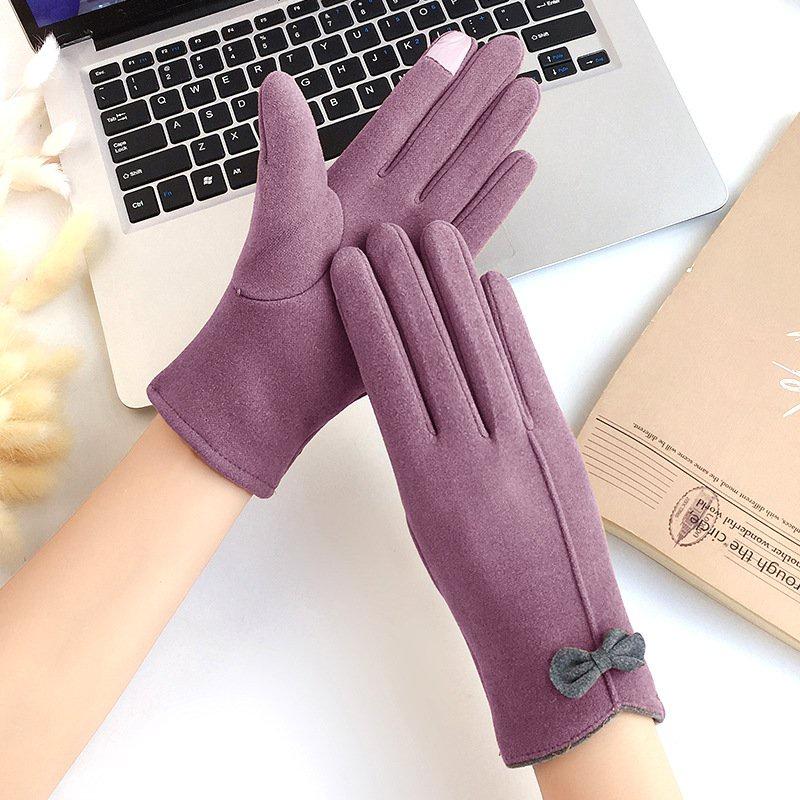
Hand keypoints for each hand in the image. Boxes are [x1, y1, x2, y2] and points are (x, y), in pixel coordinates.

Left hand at [148, 32, 538, 496]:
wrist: (281, 371)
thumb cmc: (268, 300)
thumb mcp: (279, 219)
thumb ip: (288, 153)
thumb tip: (276, 80)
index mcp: (346, 187)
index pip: (398, 122)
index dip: (430, 82)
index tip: (460, 41)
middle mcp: (384, 209)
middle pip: (442, 141)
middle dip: (478, 95)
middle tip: (513, 52)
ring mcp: (409, 243)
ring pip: (463, 178)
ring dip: (497, 138)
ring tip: (528, 95)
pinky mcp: (428, 278)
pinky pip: (470, 231)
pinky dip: (497, 200)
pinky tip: (521, 167)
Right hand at [330, 221, 662, 765]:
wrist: (548, 630)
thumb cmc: (475, 584)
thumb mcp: (426, 519)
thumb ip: (419, 452)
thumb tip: (419, 394)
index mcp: (423, 475)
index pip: (386, 374)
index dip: (367, 314)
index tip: (350, 271)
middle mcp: (469, 449)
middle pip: (431, 348)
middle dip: (405, 283)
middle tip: (386, 234)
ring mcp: (520, 441)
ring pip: (479, 349)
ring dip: (455, 288)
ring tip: (436, 240)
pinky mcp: (558, 440)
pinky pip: (527, 370)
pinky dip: (510, 322)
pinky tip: (494, 284)